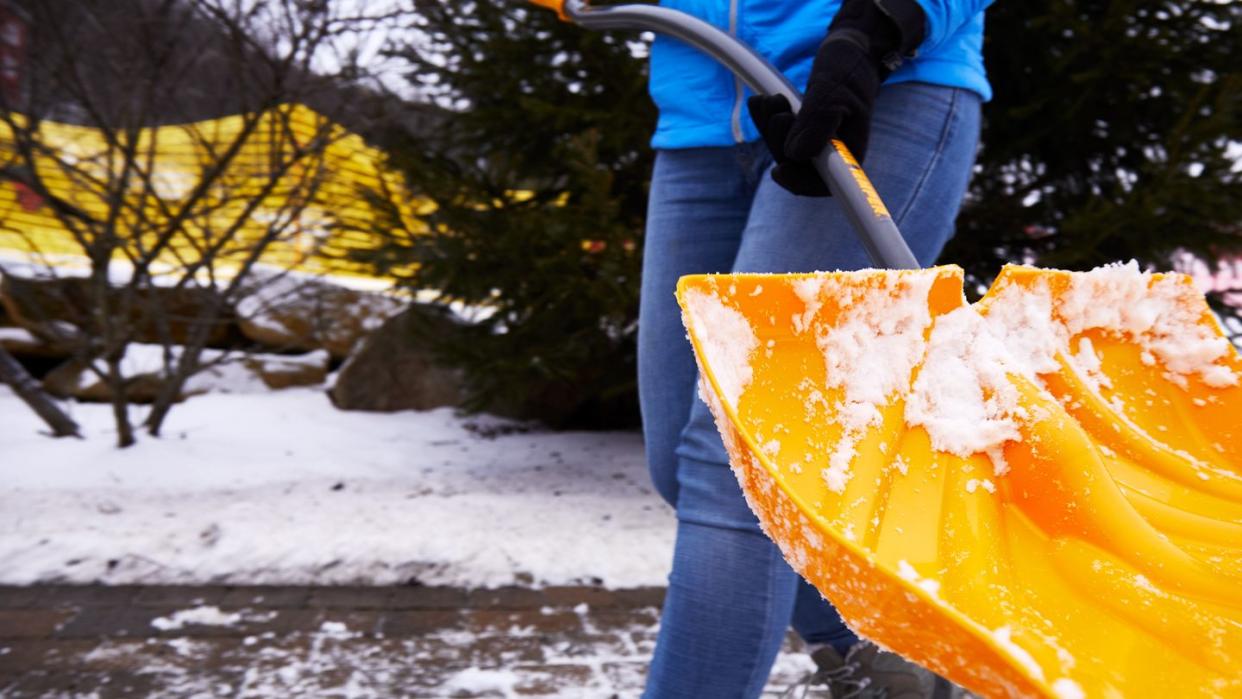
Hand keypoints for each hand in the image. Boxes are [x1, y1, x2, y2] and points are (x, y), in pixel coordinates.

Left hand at [747, 0, 924, 196]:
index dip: (800, 183)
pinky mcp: (800, 132)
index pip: (824, 185)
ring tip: (771, 99)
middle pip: (795, 166)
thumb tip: (796, 155)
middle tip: (780, 108)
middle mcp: (831, 156)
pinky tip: (760, 101)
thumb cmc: (848, 71)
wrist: (850, 53)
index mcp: (849, 155)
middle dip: (779, 140)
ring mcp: (814, 145)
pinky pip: (775, 136)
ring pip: (781, 151)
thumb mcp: (834, 91)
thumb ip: (818, 122)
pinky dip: (764, 119)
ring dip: (769, 127)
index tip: (778, 170)